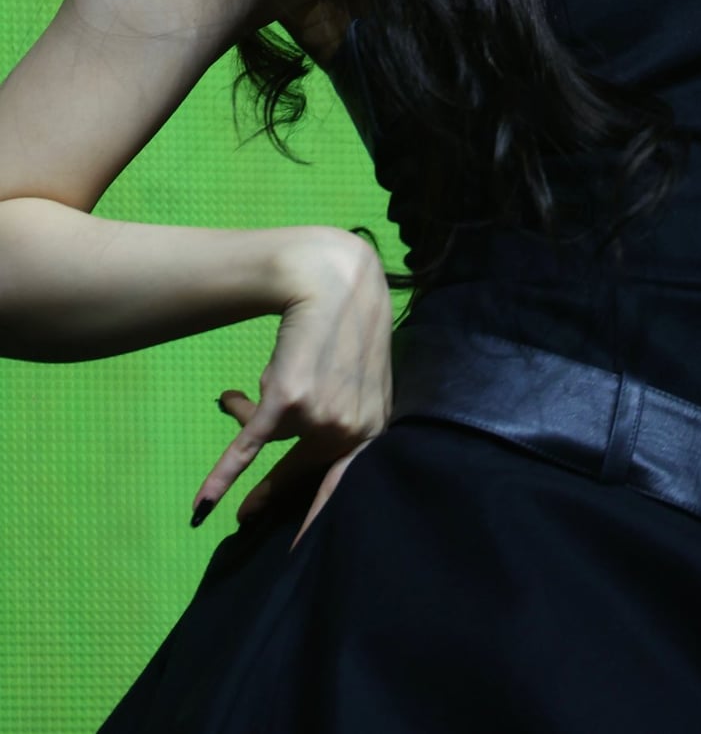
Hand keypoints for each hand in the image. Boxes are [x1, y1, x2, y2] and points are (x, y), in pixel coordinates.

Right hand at [190, 228, 392, 531]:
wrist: (331, 278)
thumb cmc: (344, 322)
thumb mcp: (353, 375)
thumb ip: (335, 411)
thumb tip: (286, 434)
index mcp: (374, 425)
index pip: (343, 481)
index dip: (319, 514)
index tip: (300, 545)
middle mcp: (350, 428)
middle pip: (300, 471)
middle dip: (271, 495)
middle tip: (248, 517)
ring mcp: (319, 417)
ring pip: (269, 438)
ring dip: (248, 415)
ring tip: (233, 396)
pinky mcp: (286, 402)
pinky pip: (248, 448)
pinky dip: (222, 476)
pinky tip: (202, 505)